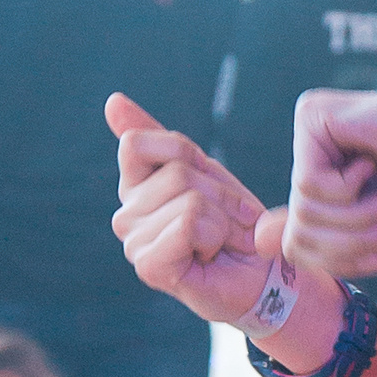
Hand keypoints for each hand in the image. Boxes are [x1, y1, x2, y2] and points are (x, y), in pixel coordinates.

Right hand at [107, 99, 289, 322]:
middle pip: (177, 172)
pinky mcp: (149, 266)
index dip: (186, 154)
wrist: (264, 276)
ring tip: (224, 240)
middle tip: (229, 221)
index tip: (209, 181)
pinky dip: (217, 236)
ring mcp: (133, 242)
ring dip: (224, 219)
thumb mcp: (205, 173)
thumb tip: (112, 100)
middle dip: (220, 193)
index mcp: (133, 186)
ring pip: (189, 199)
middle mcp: (125, 213)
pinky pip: (189, 224)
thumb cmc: (236, 225)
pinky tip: (212, 255)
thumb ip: (162, 143)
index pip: (137, 142)